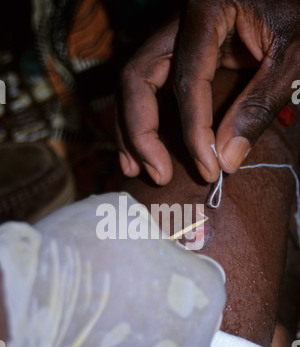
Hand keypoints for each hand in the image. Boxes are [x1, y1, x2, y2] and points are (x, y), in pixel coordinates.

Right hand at [0, 193, 224, 346]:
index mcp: (206, 290)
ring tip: (109, 315)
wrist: (35, 300)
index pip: (202, 275)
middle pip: (187, 316)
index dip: (175, 265)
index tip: (151, 263)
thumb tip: (151, 237)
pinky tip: (97, 339)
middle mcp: (197, 340)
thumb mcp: (127, 214)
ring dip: (145, 333)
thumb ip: (153, 229)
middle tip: (129, 289)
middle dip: (166, 301)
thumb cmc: (89, 249)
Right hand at [117, 0, 299, 183]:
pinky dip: (140, 118)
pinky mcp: (179, 52)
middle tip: (157, 173)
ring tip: (133, 168)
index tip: (208, 168)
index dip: (194, 130)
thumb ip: (259, 105)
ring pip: (134, 82)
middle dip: (141, 131)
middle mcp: (181, 20)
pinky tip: (142, 148)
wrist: (295, 0)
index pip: (188, 78)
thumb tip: (227, 160)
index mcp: (208, 10)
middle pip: (138, 76)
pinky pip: (148, 85)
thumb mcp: (292, 58)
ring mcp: (176, 35)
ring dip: (130, 128)